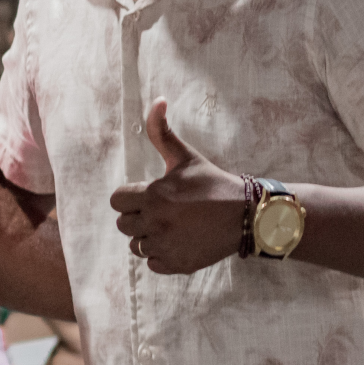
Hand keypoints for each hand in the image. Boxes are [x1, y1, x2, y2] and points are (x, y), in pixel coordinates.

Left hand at [109, 99, 251, 274]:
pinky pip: (152, 263)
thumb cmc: (212, 183)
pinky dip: (160, 255)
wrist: (246, 215)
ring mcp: (165, 246)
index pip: (117, 201)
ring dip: (147, 237)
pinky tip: (177, 241)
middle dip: (137, 216)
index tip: (149, 194)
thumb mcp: (185, 156)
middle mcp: (155, 223)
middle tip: (161, 210)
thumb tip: (158, 100)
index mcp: (152, 196)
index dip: (131, 196)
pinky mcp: (176, 264)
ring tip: (169, 226)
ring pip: (136, 246)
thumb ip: (162, 131)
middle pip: (123, 224)